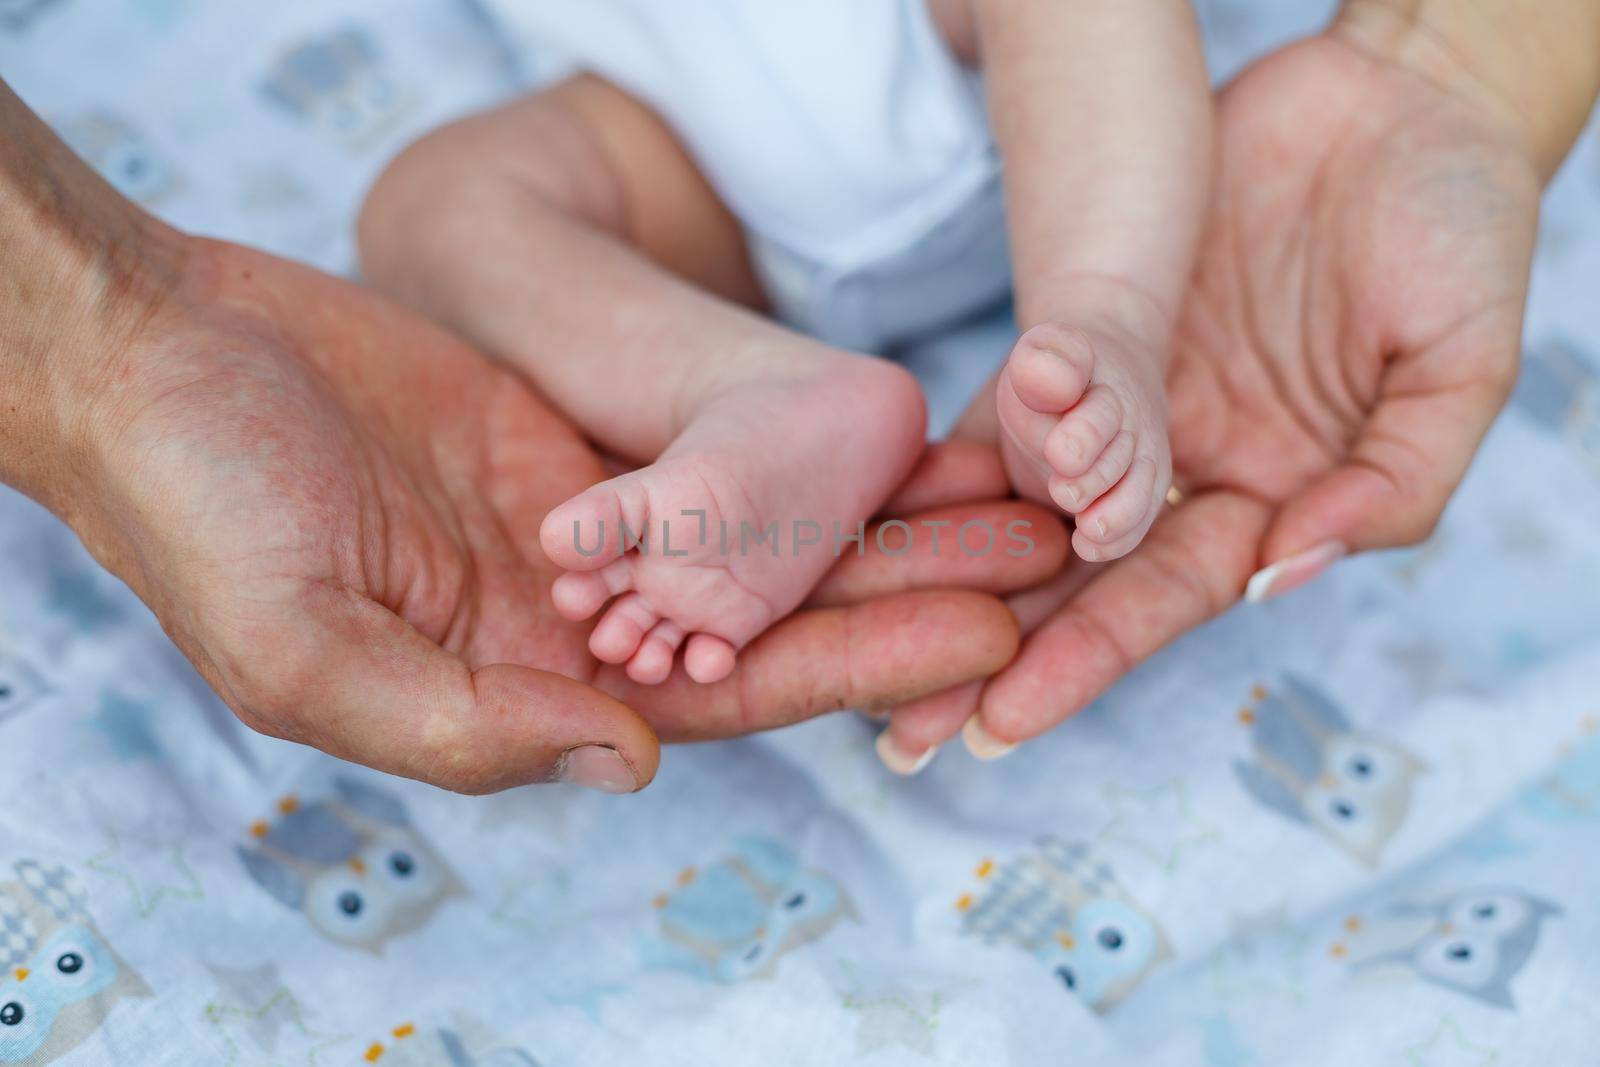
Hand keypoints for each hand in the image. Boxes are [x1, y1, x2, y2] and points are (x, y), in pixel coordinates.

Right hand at [58, 237, 1053, 792]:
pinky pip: (709, 450)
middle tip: (1049, 556)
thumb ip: (477, 728)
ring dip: (874, 514)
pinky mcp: (573, 441)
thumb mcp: (312, 653)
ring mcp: (580, 526)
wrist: (161, 362)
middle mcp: (570, 624)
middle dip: (906, 588)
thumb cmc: (205, 515)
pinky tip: (883, 427)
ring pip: (760, 529)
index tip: (985, 641)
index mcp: (523, 695)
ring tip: (1006, 489)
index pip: (728, 691)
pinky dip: (796, 445)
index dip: (857, 667)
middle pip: (774, 613)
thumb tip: (641, 766)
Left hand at [878, 29, 1545, 765]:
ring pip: (1021, 508)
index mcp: (1275, 503)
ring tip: (858, 632)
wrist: (1404, 103)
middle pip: (1068, 582)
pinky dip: (949, 457)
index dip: (1080, 660)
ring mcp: (1137, 410)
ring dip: (944, 572)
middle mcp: (1190, 472)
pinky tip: (880, 509)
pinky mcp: (1094, 343)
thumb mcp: (1460, 365)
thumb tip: (1279, 573)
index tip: (998, 721)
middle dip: (984, 652)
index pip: (1160, 601)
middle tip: (894, 726)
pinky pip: (1006, 408)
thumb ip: (1392, 481)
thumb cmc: (1460, 231)